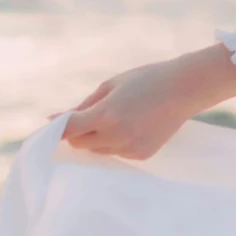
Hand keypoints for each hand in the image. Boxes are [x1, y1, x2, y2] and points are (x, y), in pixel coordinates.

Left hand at [61, 45, 235, 159]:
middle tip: (90, 115)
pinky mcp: (141, 155)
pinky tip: (133, 125)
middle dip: (79, 132)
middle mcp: (115, 136)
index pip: (68, 129)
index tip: (50, 127)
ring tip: (118, 117)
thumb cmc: (145, 79)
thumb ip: (83, 105)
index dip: (56, 128)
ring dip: (97, 138)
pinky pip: (117, 152)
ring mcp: (129, 148)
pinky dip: (116, 142)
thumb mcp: (110, 85)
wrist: (185, 89)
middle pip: (80, 143)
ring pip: (97, 150)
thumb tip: (57, 119)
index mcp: (105, 115)